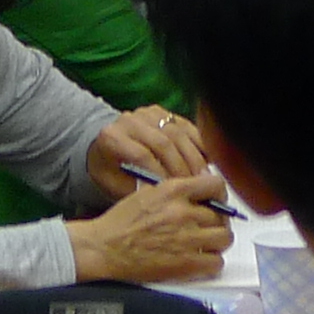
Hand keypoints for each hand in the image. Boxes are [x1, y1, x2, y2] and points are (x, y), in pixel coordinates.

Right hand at [65, 167, 230, 281]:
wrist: (103, 248)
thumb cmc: (120, 223)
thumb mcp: (147, 193)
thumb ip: (175, 192)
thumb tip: (198, 193)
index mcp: (173, 191)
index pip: (215, 186)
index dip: (219, 196)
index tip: (217, 203)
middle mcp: (183, 212)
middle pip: (221, 216)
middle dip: (216, 222)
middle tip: (207, 228)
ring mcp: (186, 238)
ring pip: (224, 238)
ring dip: (217, 242)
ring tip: (206, 245)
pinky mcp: (185, 263)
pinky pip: (216, 262)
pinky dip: (211, 263)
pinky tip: (200, 261)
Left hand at [89, 107, 209, 186]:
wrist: (105, 148)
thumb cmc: (111, 172)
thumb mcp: (115, 186)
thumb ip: (137, 191)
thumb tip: (166, 201)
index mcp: (112, 137)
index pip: (142, 155)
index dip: (161, 174)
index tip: (175, 193)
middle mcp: (130, 120)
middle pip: (164, 142)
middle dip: (181, 168)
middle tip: (195, 189)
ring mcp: (149, 114)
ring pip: (179, 133)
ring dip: (194, 158)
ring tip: (204, 180)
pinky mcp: (165, 113)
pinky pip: (188, 128)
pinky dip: (200, 145)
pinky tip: (207, 164)